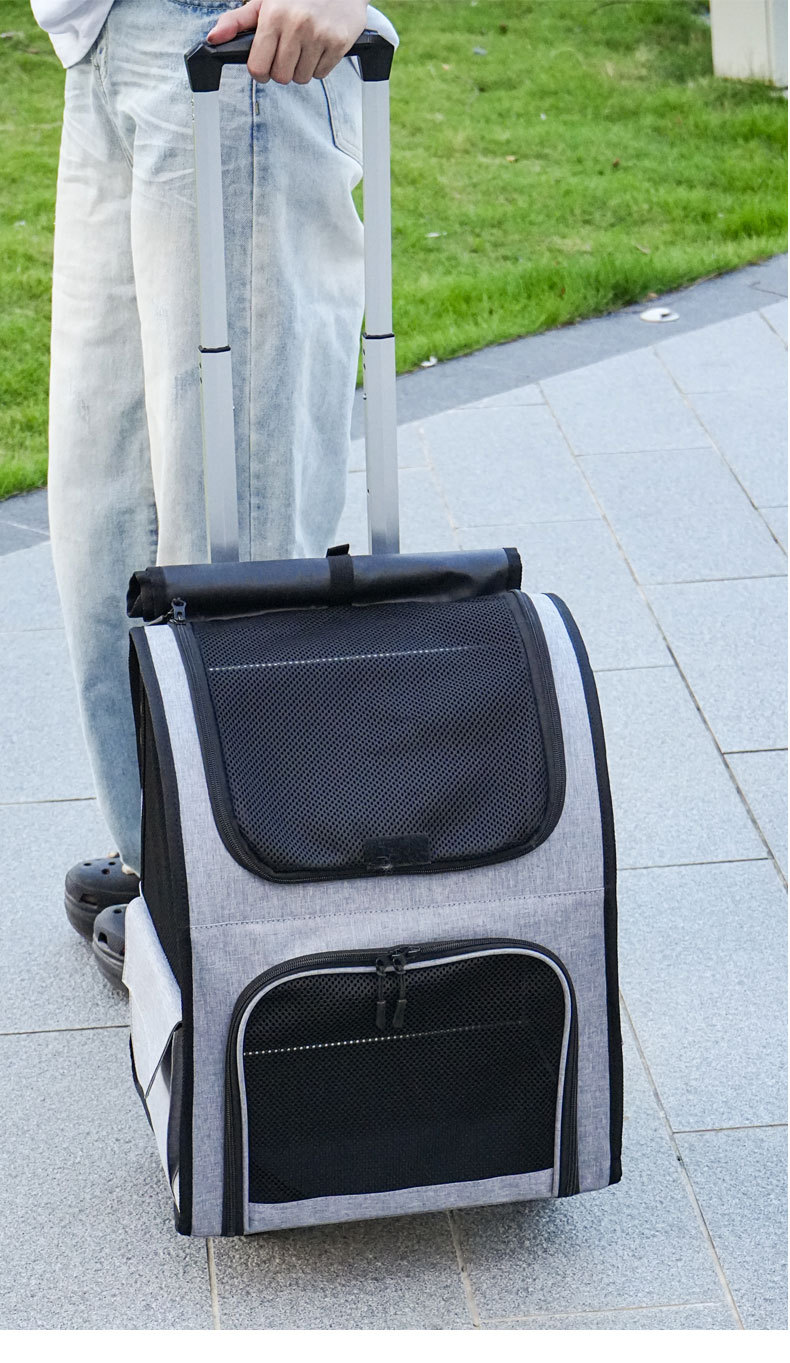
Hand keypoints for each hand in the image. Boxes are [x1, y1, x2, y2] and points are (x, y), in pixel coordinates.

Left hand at [207, 0, 368, 84]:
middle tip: (287, 53)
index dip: (261, 70)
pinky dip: (318, 66)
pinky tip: (318, 47)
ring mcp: (319, 34)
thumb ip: (235, 21)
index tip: (267, 61)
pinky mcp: (338, 42)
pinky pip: (321, 74)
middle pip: (281, 77)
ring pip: (301, 78)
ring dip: (300, 69)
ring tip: (304, 47)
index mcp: (273, 15)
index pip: (258, 68)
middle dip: (282, 69)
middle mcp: (296, 25)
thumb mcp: (263, 2)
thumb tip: (212, 39)